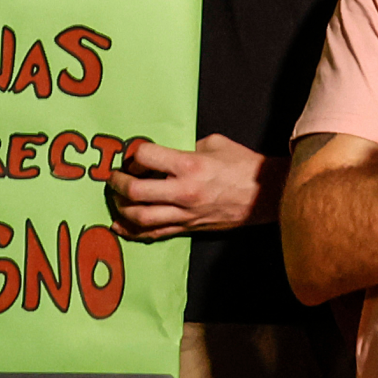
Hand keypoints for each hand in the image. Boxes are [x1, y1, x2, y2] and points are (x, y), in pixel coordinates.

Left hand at [106, 134, 286, 239]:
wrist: (265, 195)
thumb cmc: (242, 164)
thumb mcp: (214, 143)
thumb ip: (186, 147)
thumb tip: (165, 152)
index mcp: (190, 166)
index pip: (146, 157)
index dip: (134, 153)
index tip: (133, 153)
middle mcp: (183, 193)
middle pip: (136, 192)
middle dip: (118, 183)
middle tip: (113, 176)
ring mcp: (184, 215)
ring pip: (140, 218)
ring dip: (121, 207)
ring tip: (116, 197)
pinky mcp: (187, 229)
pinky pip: (153, 233)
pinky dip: (132, 231)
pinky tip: (119, 225)